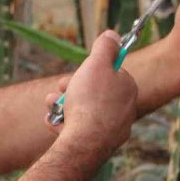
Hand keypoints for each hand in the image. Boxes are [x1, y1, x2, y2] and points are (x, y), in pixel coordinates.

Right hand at [50, 31, 137, 153]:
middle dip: (73, 88)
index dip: (92, 69)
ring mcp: (113, 130)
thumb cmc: (90, 101)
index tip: (80, 70)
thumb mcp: (96, 64)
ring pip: (86, 111)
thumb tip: (113, 34)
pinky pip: (81, 130)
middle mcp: (125, 110)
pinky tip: (53, 122)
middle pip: (96, 92)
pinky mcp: (99, 146)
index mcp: (128, 89)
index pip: (111, 72)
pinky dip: (65, 124)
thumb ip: (105, 47)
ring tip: (51, 105)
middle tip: (61, 87)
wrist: (84, 142)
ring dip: (64, 105)